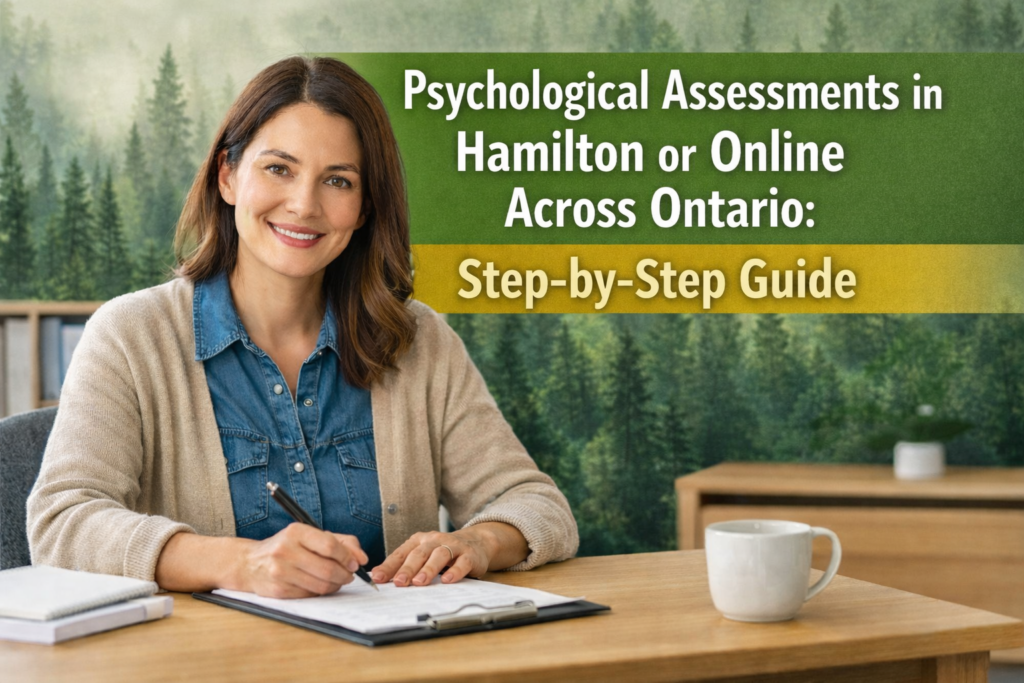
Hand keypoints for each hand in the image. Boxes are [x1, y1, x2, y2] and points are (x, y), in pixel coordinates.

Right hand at [237, 523, 367, 598]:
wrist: (250, 563)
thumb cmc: (287, 547)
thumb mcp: (310, 536)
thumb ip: (340, 541)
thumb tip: (361, 558)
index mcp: (295, 532)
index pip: (330, 546)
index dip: (348, 557)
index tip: (356, 563)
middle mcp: (285, 550)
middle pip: (328, 568)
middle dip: (346, 575)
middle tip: (350, 575)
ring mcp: (280, 572)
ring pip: (321, 585)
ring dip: (336, 585)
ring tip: (337, 580)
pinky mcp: (278, 590)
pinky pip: (310, 595)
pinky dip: (320, 592)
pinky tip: (320, 585)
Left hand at [371, 523, 528, 586]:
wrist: (476, 542)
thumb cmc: (443, 552)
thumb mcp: (423, 555)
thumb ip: (404, 564)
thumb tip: (379, 576)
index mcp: (420, 541)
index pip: (402, 553)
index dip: (389, 565)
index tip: (378, 578)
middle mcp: (435, 540)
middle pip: (419, 553)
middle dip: (408, 568)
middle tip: (399, 582)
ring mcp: (453, 546)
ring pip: (439, 555)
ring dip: (429, 568)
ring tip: (420, 582)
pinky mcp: (469, 554)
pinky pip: (462, 562)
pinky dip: (455, 571)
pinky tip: (447, 580)